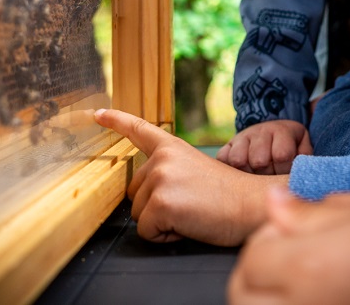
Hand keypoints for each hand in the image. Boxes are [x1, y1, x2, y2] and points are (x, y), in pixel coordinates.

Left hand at [94, 109, 285, 245]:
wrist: (252, 204)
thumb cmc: (229, 195)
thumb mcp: (196, 170)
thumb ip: (170, 172)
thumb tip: (148, 190)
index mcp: (172, 148)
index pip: (139, 130)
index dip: (115, 120)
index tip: (97, 113)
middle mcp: (162, 159)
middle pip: (134, 194)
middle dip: (156, 207)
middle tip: (190, 204)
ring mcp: (160, 179)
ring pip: (139, 215)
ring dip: (162, 222)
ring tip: (192, 213)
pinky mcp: (161, 203)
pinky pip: (147, 232)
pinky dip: (166, 236)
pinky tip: (189, 225)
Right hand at [216, 120, 312, 174]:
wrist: (271, 133)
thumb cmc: (290, 147)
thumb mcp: (302, 148)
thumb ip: (305, 159)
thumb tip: (299, 173)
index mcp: (282, 131)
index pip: (282, 154)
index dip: (283, 169)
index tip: (284, 172)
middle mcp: (260, 131)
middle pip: (259, 160)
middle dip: (266, 173)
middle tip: (270, 175)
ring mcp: (242, 137)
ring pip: (239, 161)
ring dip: (248, 173)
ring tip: (256, 175)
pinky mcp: (227, 146)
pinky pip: (223, 160)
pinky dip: (231, 170)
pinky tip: (242, 172)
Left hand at [228, 190, 349, 304]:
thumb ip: (308, 214)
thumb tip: (271, 205)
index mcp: (311, 266)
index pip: (253, 259)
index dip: (266, 239)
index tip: (288, 230)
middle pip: (246, 299)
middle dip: (256, 275)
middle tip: (286, 257)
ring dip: (268, 296)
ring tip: (301, 278)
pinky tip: (319, 291)